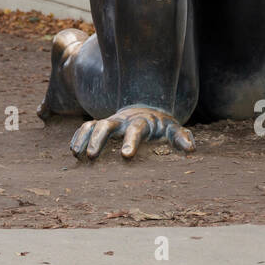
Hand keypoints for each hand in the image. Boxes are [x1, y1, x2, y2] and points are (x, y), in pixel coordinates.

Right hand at [70, 105, 194, 160]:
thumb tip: (191, 150)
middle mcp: (123, 120)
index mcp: (142, 122)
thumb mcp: (174, 129)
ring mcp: (110, 121)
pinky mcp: (101, 124)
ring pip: (93, 125)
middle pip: (107, 125)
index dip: (131, 142)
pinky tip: (74, 151)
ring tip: (77, 154)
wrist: (148, 108)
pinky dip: (79, 136)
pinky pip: (86, 127)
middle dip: (99, 140)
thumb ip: (181, 138)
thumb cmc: (162, 126)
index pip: (135, 130)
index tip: (126, 156)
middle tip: (92, 156)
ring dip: (84, 138)